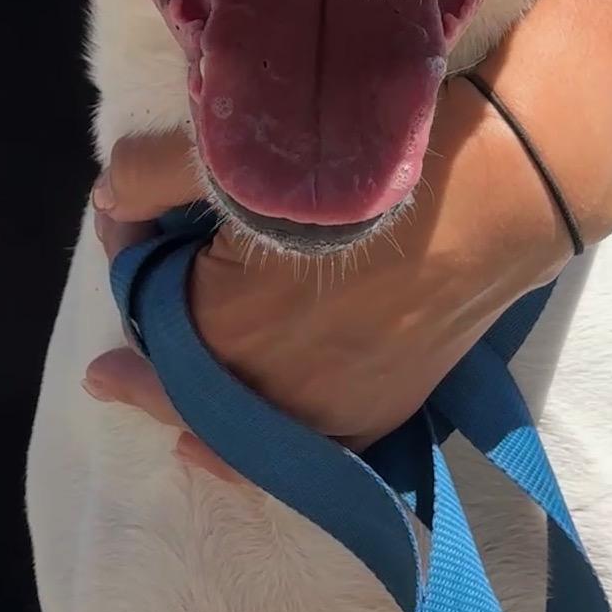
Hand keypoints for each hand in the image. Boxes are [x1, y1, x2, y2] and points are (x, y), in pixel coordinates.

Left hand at [83, 81, 575, 481]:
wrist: (502, 192)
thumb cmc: (373, 167)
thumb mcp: (251, 156)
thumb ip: (155, 178)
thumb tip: (108, 201)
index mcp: (220, 321)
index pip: (142, 296)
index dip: (126, 253)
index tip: (121, 224)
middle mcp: (266, 386)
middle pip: (178, 376)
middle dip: (148, 351)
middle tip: (111, 368)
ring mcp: (327, 411)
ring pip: (232, 427)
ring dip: (191, 412)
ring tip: (161, 413)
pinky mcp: (378, 415)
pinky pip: (298, 455)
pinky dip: (255, 454)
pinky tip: (226, 447)